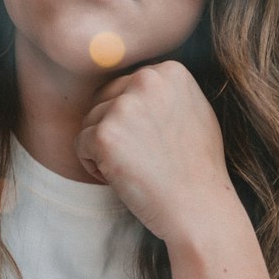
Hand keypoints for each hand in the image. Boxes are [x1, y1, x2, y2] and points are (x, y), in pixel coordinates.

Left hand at [74, 60, 234, 243]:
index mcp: (170, 71)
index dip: (133, 119)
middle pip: (105, 99)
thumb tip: (137, 78)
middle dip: (115, 129)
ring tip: (134, 168)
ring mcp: (124, 107)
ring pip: (90, 121)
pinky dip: (93, 165)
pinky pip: (80, 144)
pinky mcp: (104, 135)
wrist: (198, 207)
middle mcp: (146, 80)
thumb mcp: (194, 111)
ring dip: (104, 147)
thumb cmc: (198, 167)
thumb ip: (165, 91)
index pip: (126, 85)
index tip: (154, 142)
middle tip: (142, 158)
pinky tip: (121, 176)